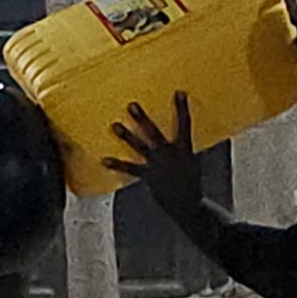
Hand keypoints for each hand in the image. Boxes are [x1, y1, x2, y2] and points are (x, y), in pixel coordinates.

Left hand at [105, 94, 204, 209]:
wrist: (188, 205)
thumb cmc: (192, 183)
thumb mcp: (192, 162)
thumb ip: (182, 148)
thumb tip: (178, 138)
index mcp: (184, 149)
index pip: (184, 124)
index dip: (182, 108)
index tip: (179, 92)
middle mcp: (169, 154)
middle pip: (153, 132)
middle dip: (142, 118)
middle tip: (131, 104)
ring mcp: (157, 164)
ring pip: (139, 146)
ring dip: (126, 135)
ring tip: (115, 125)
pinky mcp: (148, 176)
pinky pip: (130, 169)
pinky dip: (117, 164)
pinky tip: (104, 160)